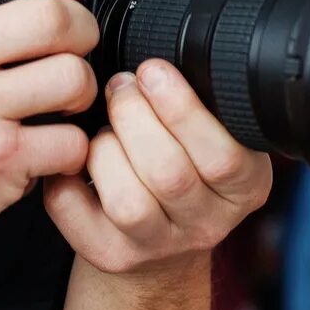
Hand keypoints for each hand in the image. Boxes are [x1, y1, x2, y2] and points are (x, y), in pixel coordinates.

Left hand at [43, 59, 271, 276]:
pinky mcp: (112, 256)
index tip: (152, 70)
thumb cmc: (183, 163)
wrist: (161, 241)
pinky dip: (65, 178)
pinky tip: (74, 157)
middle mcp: (207, 223)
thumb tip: (160, 52)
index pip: (224, 155)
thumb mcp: (214, 132)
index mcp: (244, 186)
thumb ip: (204, 102)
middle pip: (170, 174)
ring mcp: (158, 246)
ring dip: (105, 149)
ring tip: (101, 126)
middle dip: (134, 117)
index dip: (182, 108)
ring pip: (128, 201)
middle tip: (119, 86)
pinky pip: (78, 214)